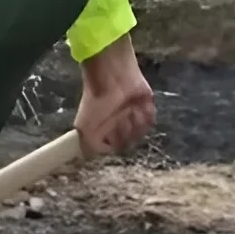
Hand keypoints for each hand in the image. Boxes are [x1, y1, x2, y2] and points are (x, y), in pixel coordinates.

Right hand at [74, 37, 154, 156]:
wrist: (112, 78)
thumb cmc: (96, 102)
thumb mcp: (84, 127)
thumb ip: (90, 147)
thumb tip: (96, 155)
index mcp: (104, 131)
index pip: (112, 149)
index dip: (112, 145)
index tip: (109, 135)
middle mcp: (119, 126)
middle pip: (126, 143)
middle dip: (122, 132)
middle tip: (117, 117)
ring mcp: (133, 119)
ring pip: (138, 134)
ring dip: (132, 123)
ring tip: (126, 109)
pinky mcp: (147, 111)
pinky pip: (149, 123)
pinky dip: (143, 116)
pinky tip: (136, 106)